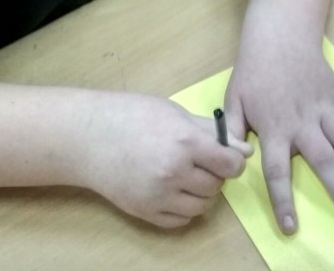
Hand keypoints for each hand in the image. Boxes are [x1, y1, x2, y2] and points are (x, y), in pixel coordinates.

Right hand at [81, 94, 251, 228]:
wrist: (88, 137)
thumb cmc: (133, 115)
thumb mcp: (175, 113)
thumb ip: (212, 132)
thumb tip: (244, 150)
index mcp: (185, 142)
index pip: (230, 164)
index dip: (233, 160)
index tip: (226, 156)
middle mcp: (175, 172)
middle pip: (217, 185)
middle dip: (215, 174)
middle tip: (201, 160)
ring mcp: (159, 195)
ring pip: (202, 205)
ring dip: (201, 192)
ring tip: (186, 174)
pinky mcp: (145, 212)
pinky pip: (180, 220)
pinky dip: (183, 208)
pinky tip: (173, 190)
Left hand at [224, 43, 333, 233]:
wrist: (279, 34)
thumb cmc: (253, 71)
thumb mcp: (233, 100)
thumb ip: (233, 132)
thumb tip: (237, 160)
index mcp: (275, 128)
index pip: (277, 171)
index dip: (283, 200)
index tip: (292, 226)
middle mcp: (303, 122)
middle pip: (323, 161)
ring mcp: (324, 107)